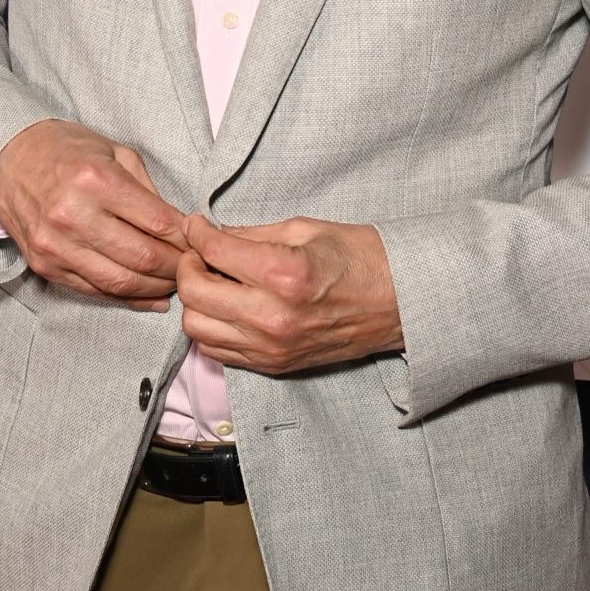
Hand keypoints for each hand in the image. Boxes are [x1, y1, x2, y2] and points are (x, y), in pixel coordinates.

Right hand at [0, 120, 185, 311]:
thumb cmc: (63, 150)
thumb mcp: (114, 151)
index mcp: (94, 179)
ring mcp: (55, 245)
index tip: (199, 242)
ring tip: (174, 283)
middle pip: (141, 258)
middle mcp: (72, 215)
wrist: (6, 159)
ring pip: (119, 282)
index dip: (185, 238)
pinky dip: (126, 298)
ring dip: (154, 288)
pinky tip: (148, 296)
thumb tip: (181, 227)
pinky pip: (93, 290)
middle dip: (176, 267)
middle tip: (193, 267)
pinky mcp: (44, 265)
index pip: (157, 222)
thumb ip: (147, 190)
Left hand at [177, 213, 402, 374]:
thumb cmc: (362, 258)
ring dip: (196, 301)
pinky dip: (212, 327)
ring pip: (197, 328)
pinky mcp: (274, 365)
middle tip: (201, 252)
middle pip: (194, 294)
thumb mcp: (307, 229)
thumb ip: (252, 234)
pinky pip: (218, 351)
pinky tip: (228, 306)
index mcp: (284, 274)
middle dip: (188, 266)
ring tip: (214, 281)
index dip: (197, 232)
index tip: (196, 225)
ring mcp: (272, 347)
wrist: (401, 303)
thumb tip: (211, 234)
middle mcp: (273, 317)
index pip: (214, 251)